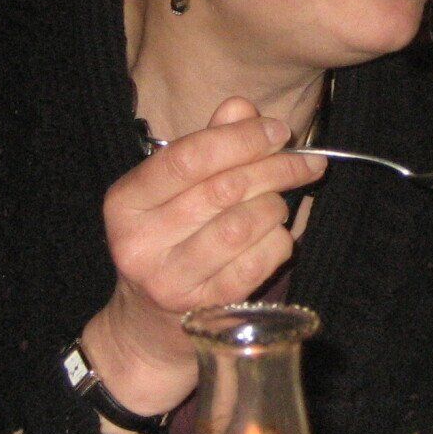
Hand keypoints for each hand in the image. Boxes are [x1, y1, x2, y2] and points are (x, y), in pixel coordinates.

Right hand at [91, 97, 325, 416]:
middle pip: (224, 189)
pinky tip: (276, 236)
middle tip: (306, 160)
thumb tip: (241, 107)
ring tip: (281, 202)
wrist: (149, 327)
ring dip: (277, 206)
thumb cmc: (169, 241)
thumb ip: (207, 144)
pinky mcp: (205, 309)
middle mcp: (139, 243)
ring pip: (245, 224)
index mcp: (126, 202)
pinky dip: (279, 241)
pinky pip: (259, 262)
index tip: (278, 130)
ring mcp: (170, 281)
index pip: (189, 156)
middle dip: (276, 167)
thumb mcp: (174, 190)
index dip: (241, 138)